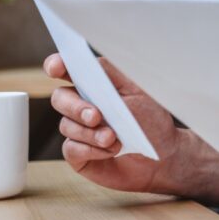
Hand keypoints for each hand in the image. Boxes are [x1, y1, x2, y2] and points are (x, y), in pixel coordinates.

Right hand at [44, 53, 186, 194]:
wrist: (163, 155)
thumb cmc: (151, 120)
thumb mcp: (137, 92)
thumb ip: (111, 76)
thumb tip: (87, 64)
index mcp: (96, 85)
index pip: (68, 70)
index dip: (57, 65)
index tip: (55, 68)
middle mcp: (82, 105)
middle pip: (60, 98)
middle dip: (76, 107)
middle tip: (96, 117)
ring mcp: (78, 129)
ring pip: (66, 125)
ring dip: (91, 133)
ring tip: (114, 138)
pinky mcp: (78, 153)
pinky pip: (71, 148)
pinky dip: (91, 149)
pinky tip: (111, 151)